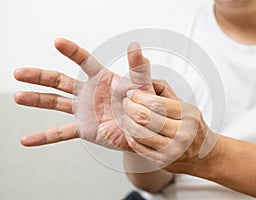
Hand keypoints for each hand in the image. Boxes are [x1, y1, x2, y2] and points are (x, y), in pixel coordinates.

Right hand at [14, 38, 171, 149]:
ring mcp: (83, 110)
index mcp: (101, 79)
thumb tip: (137, 47)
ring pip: (55, 103)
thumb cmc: (143, 105)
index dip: (72, 51)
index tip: (58, 42)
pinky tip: (27, 140)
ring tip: (18, 96)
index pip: (84, 61)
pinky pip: (60, 133)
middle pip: (60, 81)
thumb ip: (138, 69)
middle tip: (20, 73)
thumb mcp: (142, 87)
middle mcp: (88, 92)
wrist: (142, 129)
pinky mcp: (83, 128)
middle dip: (39, 76)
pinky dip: (44, 137)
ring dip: (36, 100)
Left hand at [122, 89, 212, 171]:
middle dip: (130, 106)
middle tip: (126, 102)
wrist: (202, 155)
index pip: (157, 103)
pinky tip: (130, 127)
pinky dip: (129, 134)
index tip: (132, 93)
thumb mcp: (184, 105)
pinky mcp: (160, 161)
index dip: (139, 96)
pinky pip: (136, 146)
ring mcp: (171, 150)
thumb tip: (142, 82)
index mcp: (189, 116)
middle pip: (144, 117)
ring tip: (126, 114)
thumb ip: (164, 91)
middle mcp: (182, 134)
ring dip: (126, 120)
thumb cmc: (191, 127)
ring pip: (138, 132)